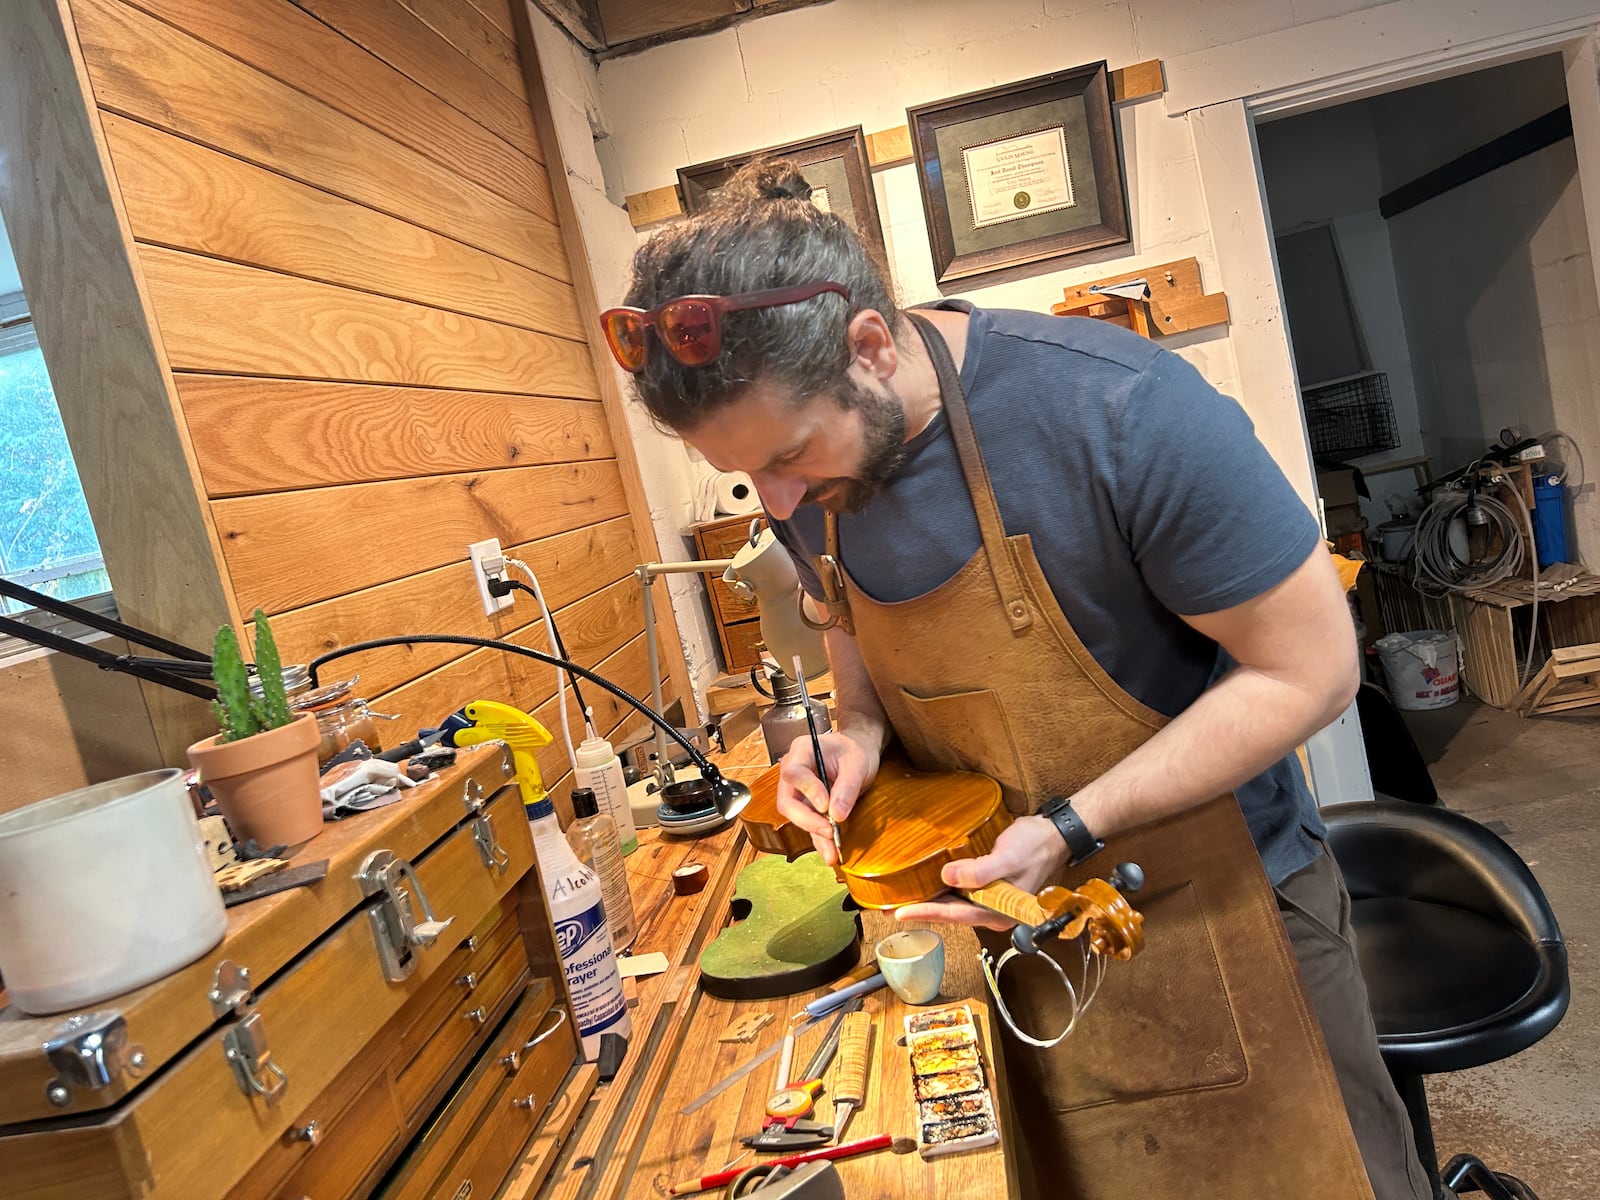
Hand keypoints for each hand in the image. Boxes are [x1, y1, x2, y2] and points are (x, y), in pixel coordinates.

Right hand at [774, 728, 880, 865]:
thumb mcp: (856, 764)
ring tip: (832, 852)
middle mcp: (793, 773)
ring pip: (796, 817)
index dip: (807, 791)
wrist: (859, 753)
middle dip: (807, 820)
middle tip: (829, 831)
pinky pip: (809, 825)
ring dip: (814, 834)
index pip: (794, 773)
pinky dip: (820, 839)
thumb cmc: (855, 752)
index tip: (826, 806)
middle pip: (787, 801)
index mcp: (801, 752)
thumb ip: (846, 787)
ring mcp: (798, 791)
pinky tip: (831, 853)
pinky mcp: (808, 807)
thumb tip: (837, 815)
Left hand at [894, 816, 1066, 930]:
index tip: (901, 913)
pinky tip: (926, 884)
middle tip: (889, 909)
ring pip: (953, 904)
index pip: (955, 915)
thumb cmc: (1034, 847)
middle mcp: (992, 911)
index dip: (926, 913)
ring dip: (929, 901)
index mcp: (998, 913)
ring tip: (902, 899)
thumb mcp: (1008, 859)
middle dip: (921, 911)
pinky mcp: (987, 888)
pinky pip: (960, 892)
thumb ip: (980, 872)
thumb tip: (947, 877)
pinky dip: (941, 889)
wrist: (1053, 836)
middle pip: (951, 914)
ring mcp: (990, 900)